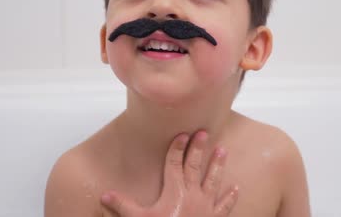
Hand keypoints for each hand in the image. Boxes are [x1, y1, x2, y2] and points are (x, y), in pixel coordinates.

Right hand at [101, 131, 238, 216]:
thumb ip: (123, 206)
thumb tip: (105, 195)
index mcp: (174, 191)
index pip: (174, 164)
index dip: (177, 148)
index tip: (182, 134)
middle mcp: (192, 194)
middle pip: (194, 166)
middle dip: (198, 149)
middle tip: (203, 133)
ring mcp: (205, 206)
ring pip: (213, 180)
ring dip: (217, 165)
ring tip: (222, 150)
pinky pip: (224, 206)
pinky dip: (230, 197)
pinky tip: (236, 188)